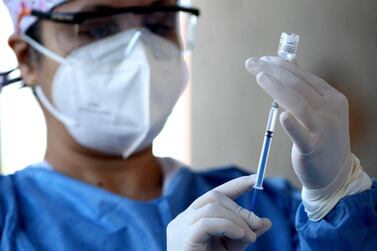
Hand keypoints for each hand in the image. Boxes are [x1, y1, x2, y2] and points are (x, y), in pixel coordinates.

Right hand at [167, 175, 270, 250]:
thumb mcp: (233, 248)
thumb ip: (246, 234)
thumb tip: (266, 221)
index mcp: (193, 218)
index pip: (214, 194)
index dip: (235, 185)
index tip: (255, 180)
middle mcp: (184, 218)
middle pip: (213, 196)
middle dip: (239, 207)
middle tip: (257, 223)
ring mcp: (180, 226)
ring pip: (211, 206)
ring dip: (237, 218)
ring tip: (249, 236)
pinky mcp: (183, 237)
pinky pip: (208, 221)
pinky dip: (229, 225)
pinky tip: (241, 236)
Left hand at [245, 56, 351, 191]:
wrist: (335, 172)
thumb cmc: (321, 137)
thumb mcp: (319, 109)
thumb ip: (305, 87)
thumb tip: (289, 62)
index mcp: (331, 97)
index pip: (303, 76)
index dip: (281, 65)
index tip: (262, 60)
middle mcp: (329, 109)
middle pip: (298, 86)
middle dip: (273, 71)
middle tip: (251, 63)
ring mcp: (323, 129)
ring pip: (299, 104)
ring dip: (277, 89)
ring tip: (259, 76)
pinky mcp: (313, 148)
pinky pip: (302, 135)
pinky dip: (292, 125)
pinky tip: (282, 117)